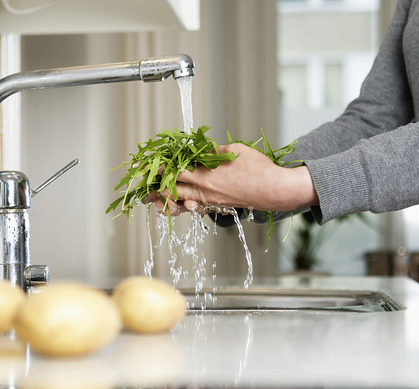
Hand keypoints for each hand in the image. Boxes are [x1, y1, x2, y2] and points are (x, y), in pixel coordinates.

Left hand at [147, 143, 317, 214]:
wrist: (274, 190)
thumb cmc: (257, 168)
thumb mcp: (233, 150)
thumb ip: (213, 152)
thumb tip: (200, 150)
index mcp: (205, 174)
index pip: (174, 170)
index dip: (158, 168)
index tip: (145, 166)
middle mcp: (204, 190)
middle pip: (173, 190)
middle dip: (156, 189)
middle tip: (144, 189)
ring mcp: (210, 200)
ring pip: (182, 201)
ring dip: (167, 200)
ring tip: (154, 200)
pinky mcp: (217, 206)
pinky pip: (196, 207)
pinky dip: (185, 206)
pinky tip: (179, 205)